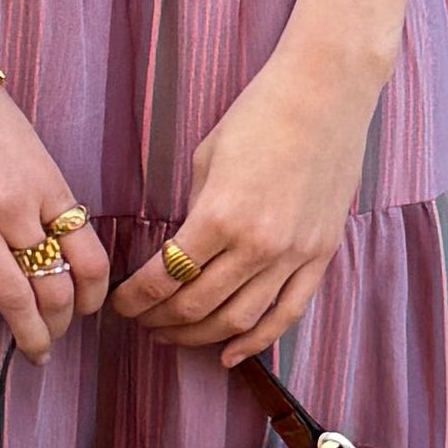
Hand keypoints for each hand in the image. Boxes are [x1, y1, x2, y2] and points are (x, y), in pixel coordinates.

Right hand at [0, 77, 112, 377]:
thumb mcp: (28, 146)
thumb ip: (41, 194)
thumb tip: (50, 241)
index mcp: (49, 185)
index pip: (90, 258)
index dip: (94, 295)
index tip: (86, 310)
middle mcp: (18, 208)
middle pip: (55, 286)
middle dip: (60, 324)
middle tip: (53, 342)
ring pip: (14, 297)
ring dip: (28, 336)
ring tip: (32, 356)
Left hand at [112, 37, 383, 369]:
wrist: (326, 92)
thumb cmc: (260, 114)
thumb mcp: (207, 159)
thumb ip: (195, 213)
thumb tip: (178, 253)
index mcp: (220, 217)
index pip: (165, 278)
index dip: (135, 299)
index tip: (120, 304)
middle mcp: (257, 245)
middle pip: (197, 306)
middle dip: (160, 320)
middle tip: (141, 322)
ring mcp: (294, 254)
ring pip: (239, 320)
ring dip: (200, 336)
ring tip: (175, 336)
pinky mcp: (321, 255)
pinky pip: (287, 313)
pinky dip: (257, 340)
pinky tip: (231, 354)